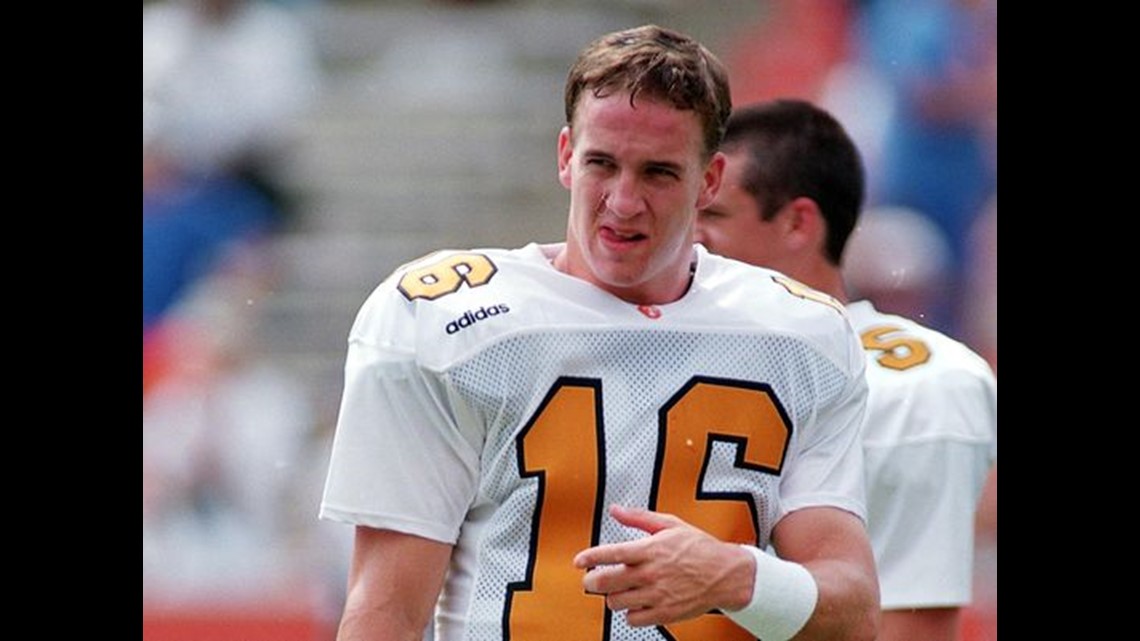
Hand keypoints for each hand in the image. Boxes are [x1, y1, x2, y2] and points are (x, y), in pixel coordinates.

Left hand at [572, 504, 753, 626]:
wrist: (726, 574)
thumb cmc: (699, 548)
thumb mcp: (671, 524)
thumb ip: (639, 518)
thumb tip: (616, 510)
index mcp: (650, 550)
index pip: (610, 553)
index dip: (589, 557)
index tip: (578, 561)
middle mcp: (650, 573)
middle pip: (606, 582)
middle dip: (591, 582)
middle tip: (590, 580)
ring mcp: (657, 595)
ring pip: (616, 602)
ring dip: (611, 597)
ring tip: (617, 591)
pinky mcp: (664, 613)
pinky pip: (633, 619)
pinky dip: (630, 613)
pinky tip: (635, 603)